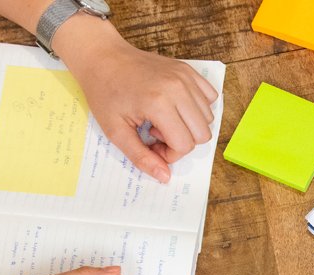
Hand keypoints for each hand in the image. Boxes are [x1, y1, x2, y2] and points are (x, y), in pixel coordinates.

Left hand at [53, 17, 219, 183]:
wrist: (103, 57)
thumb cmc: (104, 93)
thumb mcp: (115, 131)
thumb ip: (141, 157)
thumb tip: (165, 177)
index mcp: (158, 103)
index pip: (185, 144)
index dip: (170, 154)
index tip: (151, 144)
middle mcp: (178, 88)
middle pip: (203, 134)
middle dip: (182, 142)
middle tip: (157, 133)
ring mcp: (186, 77)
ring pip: (209, 117)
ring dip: (189, 125)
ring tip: (163, 118)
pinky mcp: (188, 70)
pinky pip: (210, 98)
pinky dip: (197, 108)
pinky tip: (174, 106)